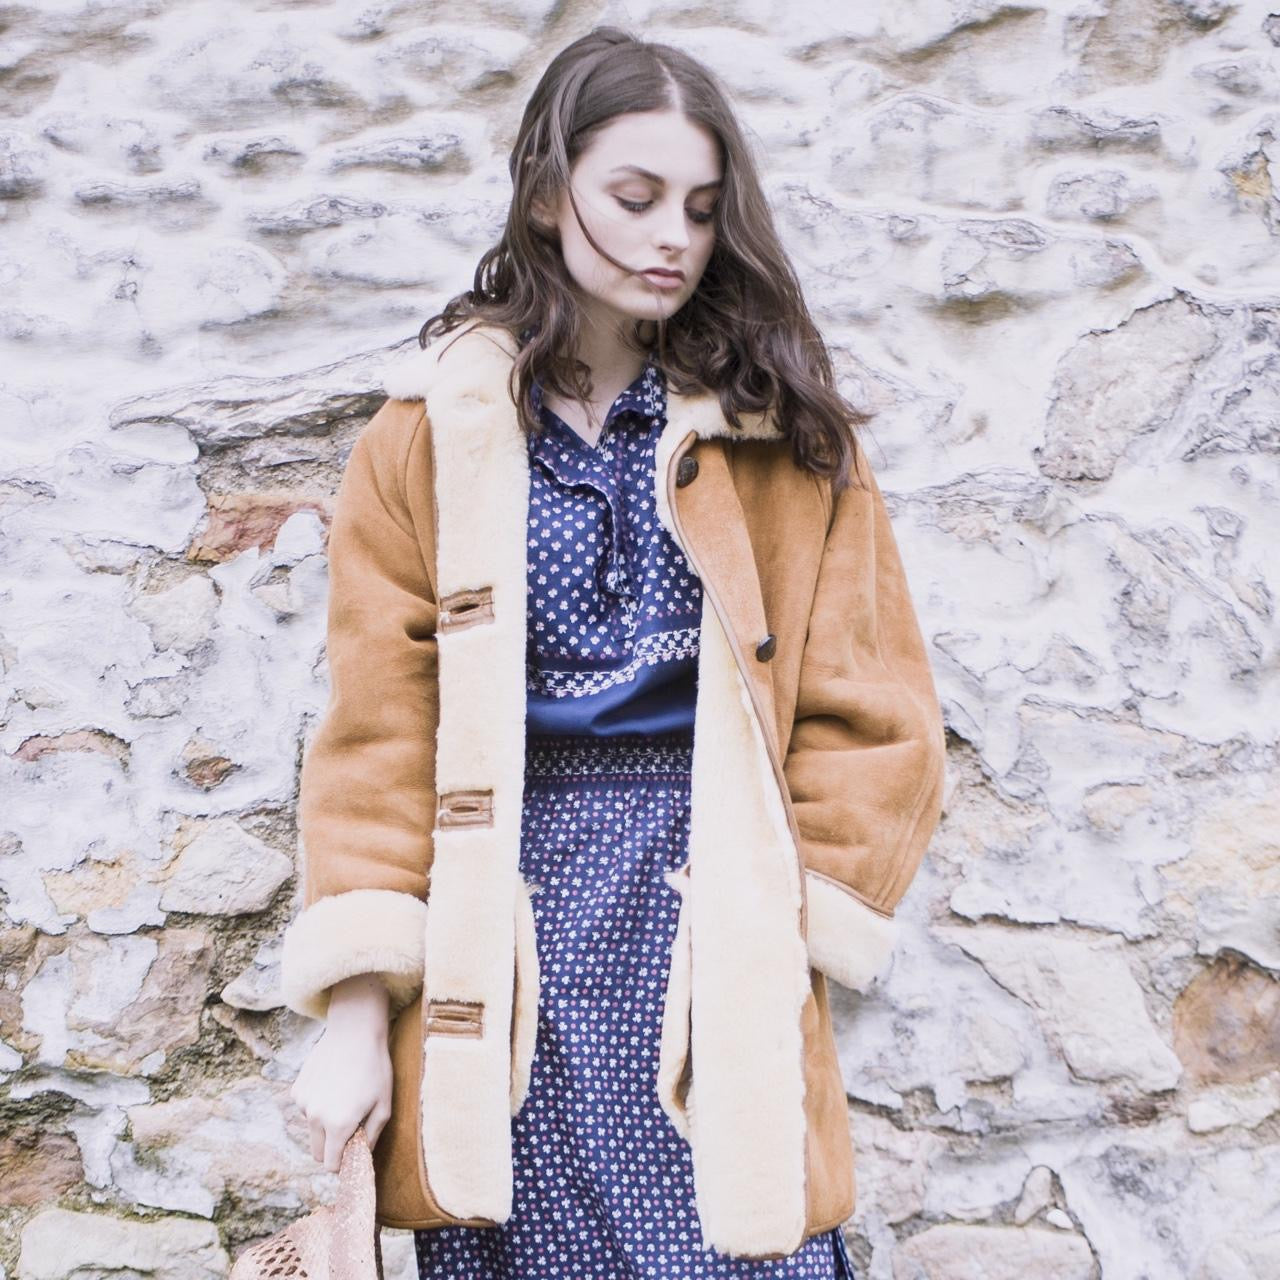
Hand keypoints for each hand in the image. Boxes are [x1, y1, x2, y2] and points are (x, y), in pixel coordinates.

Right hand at [288, 974, 392, 1171]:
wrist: (354, 1032)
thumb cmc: (375, 1068)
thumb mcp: (384, 1105)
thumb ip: (372, 1137)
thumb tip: (362, 1157)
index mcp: (338, 1125)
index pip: (331, 1165)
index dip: (342, 1163)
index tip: (352, 1155)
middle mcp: (316, 1117)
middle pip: (318, 1152)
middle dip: (332, 1148)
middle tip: (350, 1129)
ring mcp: (303, 1103)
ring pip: (312, 1130)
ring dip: (325, 1124)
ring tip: (344, 1098)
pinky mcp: (297, 1090)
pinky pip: (307, 1109)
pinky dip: (317, 1105)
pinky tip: (332, 1084)